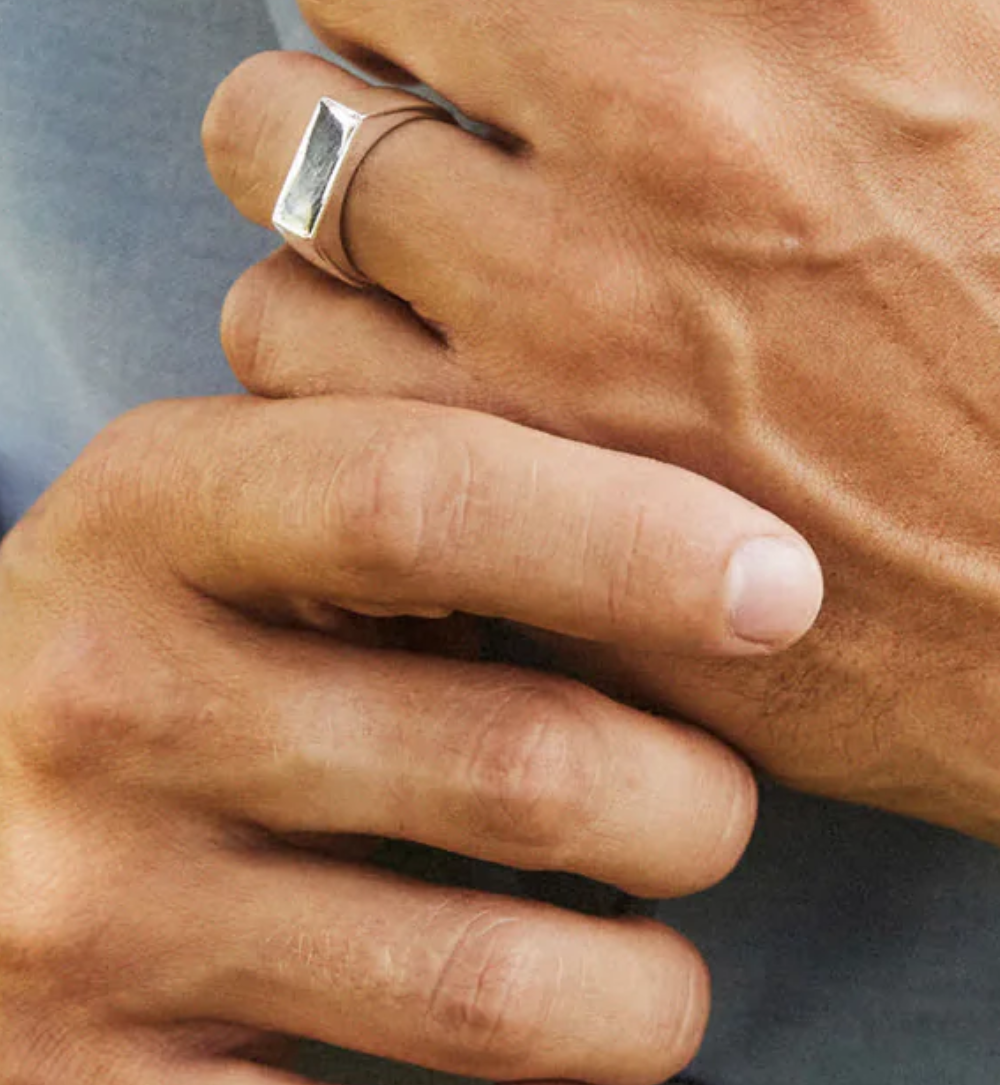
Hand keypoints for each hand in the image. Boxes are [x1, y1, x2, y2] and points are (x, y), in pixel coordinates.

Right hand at [0, 390, 823, 1081]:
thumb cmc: (151, 621)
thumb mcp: (222, 503)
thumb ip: (399, 475)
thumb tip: (692, 536)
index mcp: (157, 509)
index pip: (417, 499)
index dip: (627, 539)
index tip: (781, 589)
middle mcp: (110, 698)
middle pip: (508, 762)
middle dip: (691, 801)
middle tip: (713, 800)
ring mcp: (93, 907)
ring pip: (489, 991)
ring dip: (646, 991)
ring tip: (657, 961)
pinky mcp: (96, 1084)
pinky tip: (545, 1047)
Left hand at [209, 0, 999, 842]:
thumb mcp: (964, 15)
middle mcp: (680, 123)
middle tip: (422, 26)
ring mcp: (583, 311)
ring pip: (280, 137)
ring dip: (310, 138)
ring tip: (408, 184)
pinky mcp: (514, 473)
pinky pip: (281, 331)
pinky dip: (308, 310)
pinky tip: (398, 327)